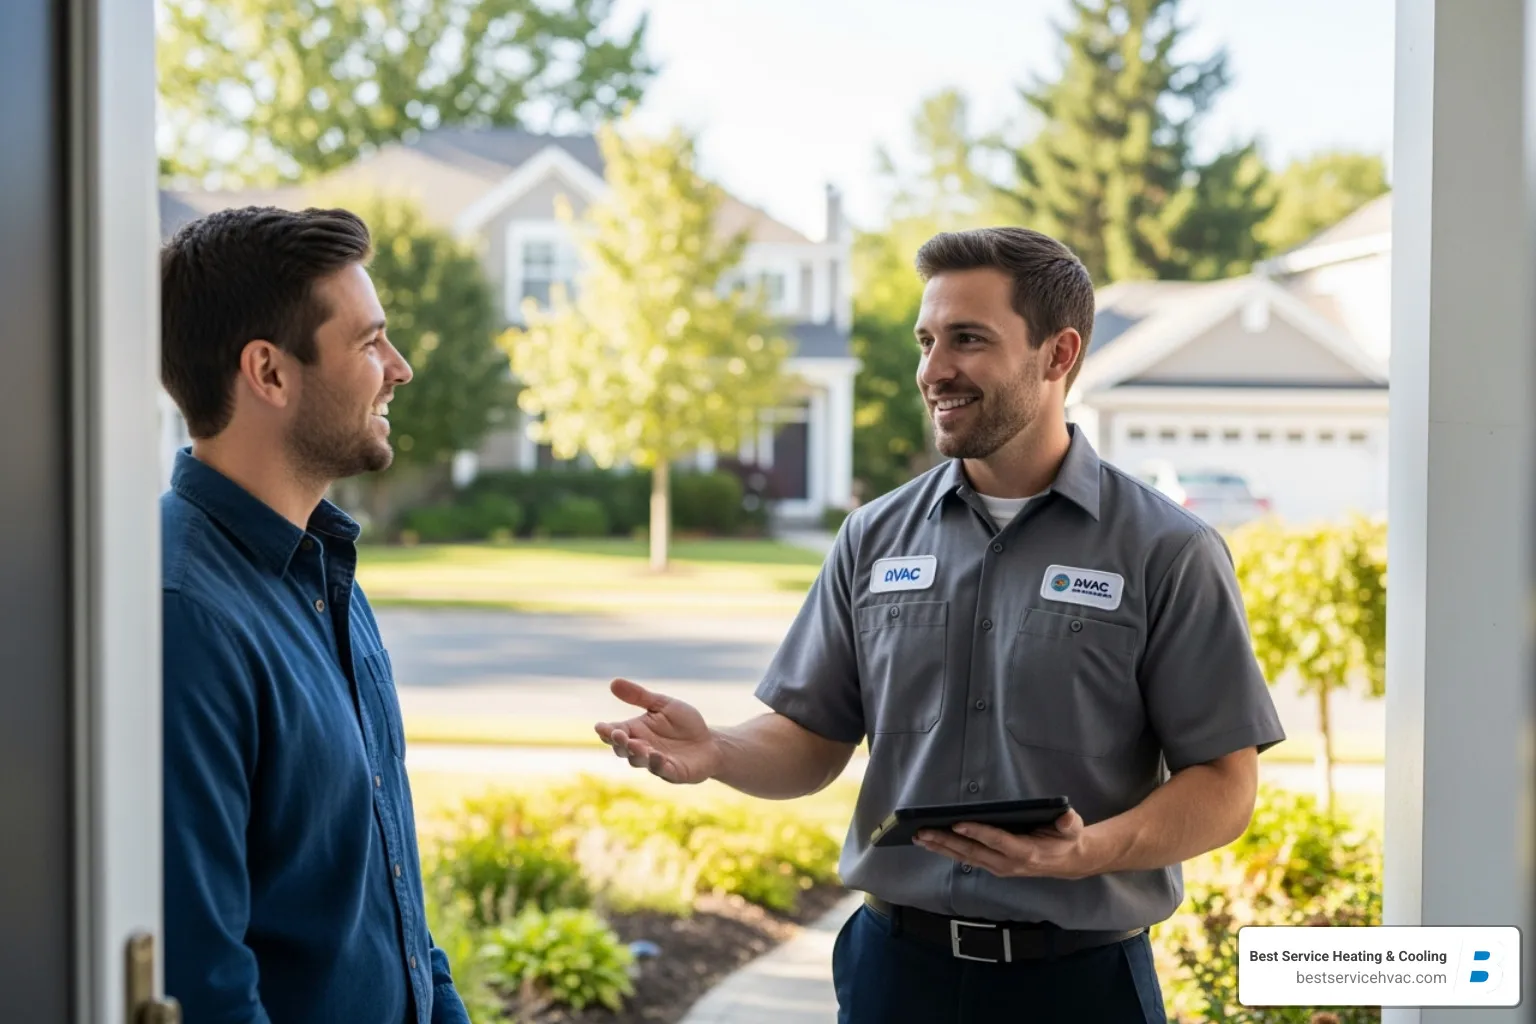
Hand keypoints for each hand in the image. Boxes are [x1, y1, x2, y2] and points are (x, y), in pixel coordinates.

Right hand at [594, 678, 722, 784]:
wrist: (710, 742)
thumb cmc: (684, 723)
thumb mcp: (663, 704)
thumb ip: (639, 696)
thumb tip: (613, 682)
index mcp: (636, 731)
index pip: (615, 732)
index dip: (606, 731)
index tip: (600, 726)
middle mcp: (641, 748)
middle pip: (622, 749)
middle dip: (618, 742)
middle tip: (618, 734)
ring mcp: (655, 762)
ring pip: (639, 761)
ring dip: (636, 753)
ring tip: (636, 744)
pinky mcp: (672, 772)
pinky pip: (661, 770)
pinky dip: (657, 764)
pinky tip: (656, 755)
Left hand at [912, 810, 1102, 880]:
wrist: (1068, 862)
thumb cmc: (1067, 839)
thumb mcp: (1073, 828)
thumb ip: (1069, 823)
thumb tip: (1066, 816)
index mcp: (1026, 852)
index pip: (997, 841)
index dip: (978, 832)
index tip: (957, 824)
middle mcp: (1008, 864)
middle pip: (973, 852)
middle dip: (946, 841)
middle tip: (923, 831)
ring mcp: (999, 867)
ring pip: (966, 857)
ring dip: (941, 848)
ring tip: (920, 837)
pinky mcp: (993, 866)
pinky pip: (967, 859)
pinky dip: (948, 851)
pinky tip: (932, 843)